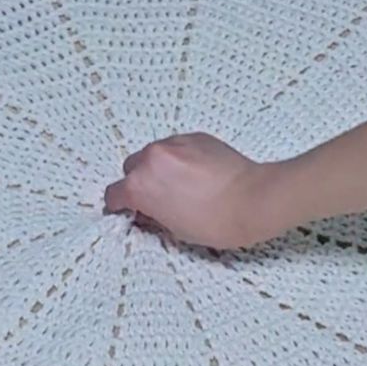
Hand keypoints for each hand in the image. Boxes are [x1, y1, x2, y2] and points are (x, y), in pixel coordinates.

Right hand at [103, 132, 279, 250]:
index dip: (119, 205)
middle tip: (157, 197)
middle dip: (139, 182)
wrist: (252, 200)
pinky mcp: (195, 136)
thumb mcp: (175, 229)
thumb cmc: (215, 222)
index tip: (127, 210)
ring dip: (160, 167)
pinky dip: (181, 158)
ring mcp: (174, 143)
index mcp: (141, 185)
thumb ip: (153, 216)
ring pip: (155, 154)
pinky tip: (198, 174)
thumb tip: (147, 211)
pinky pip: (178, 147)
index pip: (114, 193)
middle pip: (132, 167)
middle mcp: (152, 158)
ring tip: (181, 184)